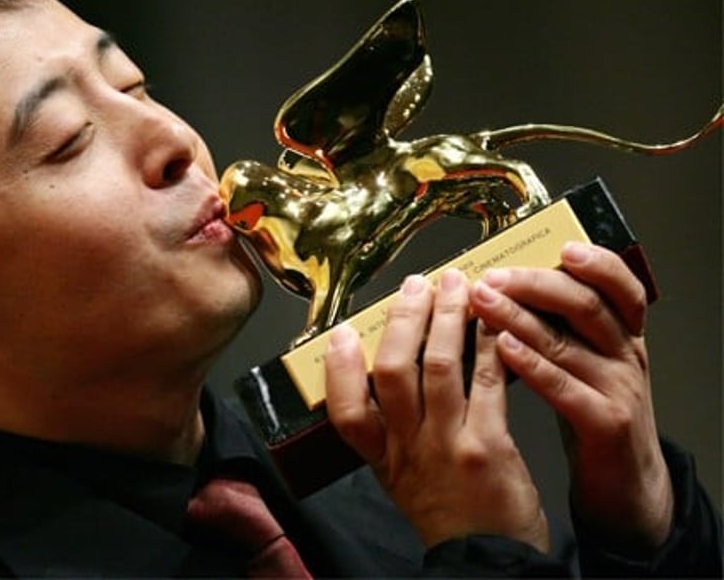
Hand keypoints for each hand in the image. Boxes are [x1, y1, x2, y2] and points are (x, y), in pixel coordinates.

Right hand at [325, 269, 548, 550]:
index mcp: (383, 459)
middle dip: (405, 320)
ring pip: (439, 367)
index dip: (340, 369)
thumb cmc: (450, 518)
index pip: (346, 411)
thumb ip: (394, 435)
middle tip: (415, 285)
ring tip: (458, 285)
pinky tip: (497, 323)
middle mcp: (409, 449)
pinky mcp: (489, 447)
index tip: (343, 334)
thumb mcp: (404, 481)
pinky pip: (487, 384)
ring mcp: (448, 446)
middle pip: (394, 372)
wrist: (489, 563)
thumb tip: (396, 373)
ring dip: (448, 318)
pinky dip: (489, 347)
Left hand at [469, 242, 672, 555]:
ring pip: (568, 341)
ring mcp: (618, 389)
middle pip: (586, 305)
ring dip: (519, 316)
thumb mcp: (585, 364)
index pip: (621, 286)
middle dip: (536, 283)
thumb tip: (503, 287)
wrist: (626, 486)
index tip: (561, 245)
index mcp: (622, 336)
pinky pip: (564, 387)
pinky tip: (500, 348)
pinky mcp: (604, 423)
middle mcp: (625, 356)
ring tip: (481, 299)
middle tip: (493, 274)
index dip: (596, 263)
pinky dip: (532, 364)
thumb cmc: (592, 414)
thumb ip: (559, 328)